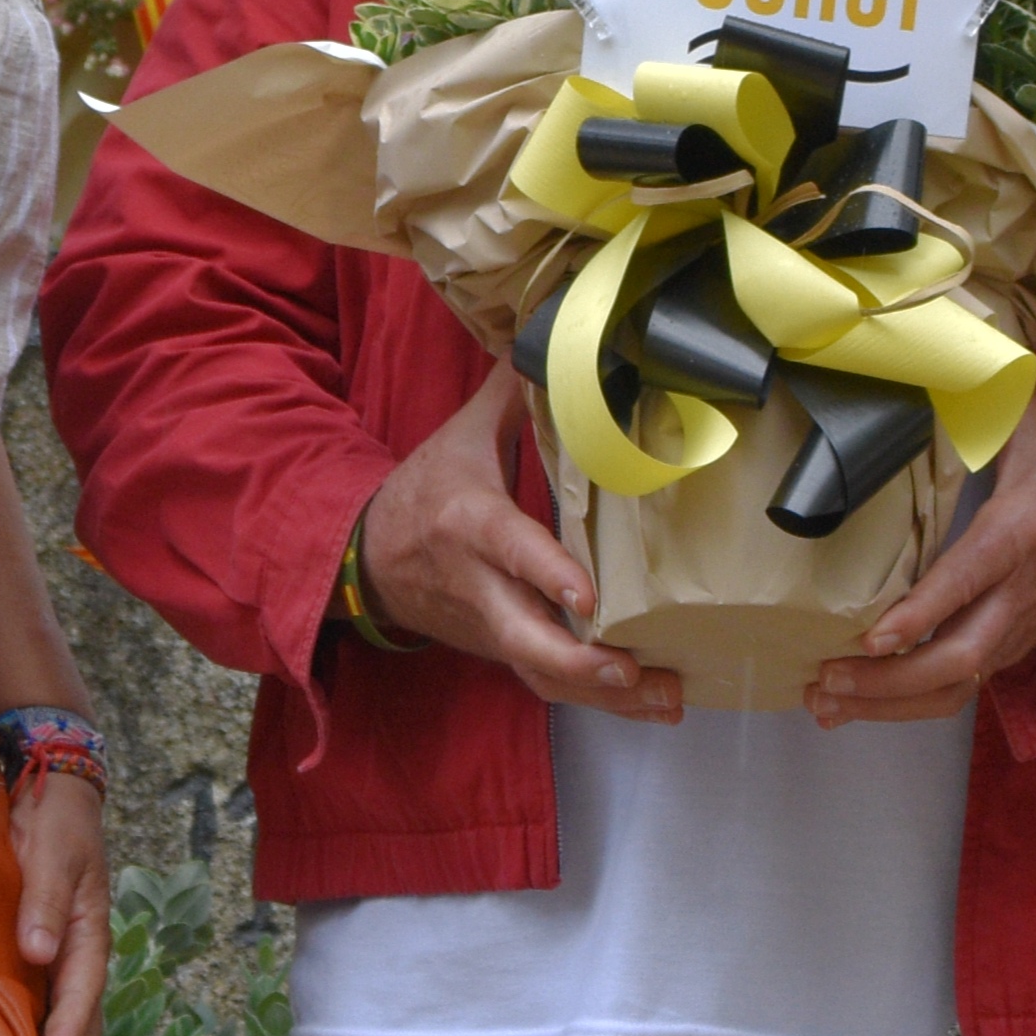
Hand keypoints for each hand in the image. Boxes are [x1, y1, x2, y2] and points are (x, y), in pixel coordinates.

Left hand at [10, 765, 112, 1035]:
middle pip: (79, 1035)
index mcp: (87, 936)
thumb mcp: (52, 849)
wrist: (51, 794)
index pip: (79, 997)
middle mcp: (78, 961)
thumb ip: (42, 898)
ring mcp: (62, 968)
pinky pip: (42, 1022)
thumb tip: (37, 951)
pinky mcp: (40, 967)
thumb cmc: (54, 821)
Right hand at [361, 370, 681, 722]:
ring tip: (666, 699)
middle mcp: (479, 586)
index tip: (588, 596)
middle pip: (523, 637)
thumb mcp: (462, 435)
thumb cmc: (427, 490)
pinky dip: (599, 700)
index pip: (510, 551)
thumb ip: (514, 394)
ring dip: (604, 694)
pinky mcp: (501, 651)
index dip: (546, 574)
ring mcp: (489, 628)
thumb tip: (560, 334)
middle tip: (635, 666)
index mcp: (470, 524)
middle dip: (580, 662)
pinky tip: (652, 701)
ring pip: (541, 673)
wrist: (368, 560)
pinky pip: (547, 683)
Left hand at [805, 411, 1035, 724]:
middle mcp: (1020, 596)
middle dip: (887, 680)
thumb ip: (987, 396)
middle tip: (823, 678)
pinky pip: (960, 691)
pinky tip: (855, 706)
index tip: (873, 634)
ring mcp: (1017, 632)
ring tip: (822, 703)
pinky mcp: (1011, 651)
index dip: (923, 611)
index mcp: (1023, 536)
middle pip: (958, 659)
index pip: (970, 579)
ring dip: (887, 704)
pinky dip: (905, 706)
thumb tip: (941, 347)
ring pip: (956, 688)